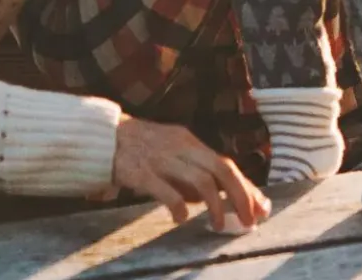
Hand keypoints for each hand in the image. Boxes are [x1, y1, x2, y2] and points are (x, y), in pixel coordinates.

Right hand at [112, 115, 268, 233]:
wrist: (101, 136)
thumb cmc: (140, 148)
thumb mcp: (172, 151)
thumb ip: (195, 170)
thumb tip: (226, 198)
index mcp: (188, 141)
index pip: (225, 163)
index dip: (246, 187)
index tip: (260, 208)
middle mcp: (179, 147)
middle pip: (221, 169)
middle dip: (240, 197)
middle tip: (248, 221)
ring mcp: (160, 159)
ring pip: (200, 181)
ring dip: (215, 206)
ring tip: (217, 225)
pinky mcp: (141, 172)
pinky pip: (167, 192)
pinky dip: (178, 207)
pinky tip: (180, 218)